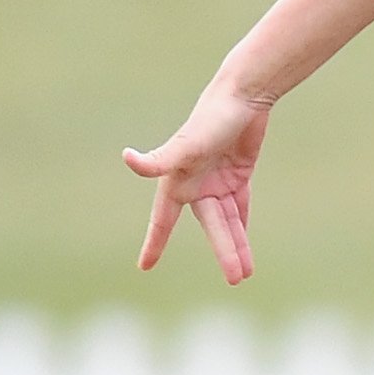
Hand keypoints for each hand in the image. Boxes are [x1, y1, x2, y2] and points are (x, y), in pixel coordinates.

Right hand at [121, 81, 270, 284]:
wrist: (242, 95)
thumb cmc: (210, 119)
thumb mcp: (186, 145)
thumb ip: (158, 160)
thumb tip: (127, 158)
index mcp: (177, 181)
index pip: (164, 221)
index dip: (154, 243)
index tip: (144, 267)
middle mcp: (195, 184)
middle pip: (211, 226)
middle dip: (223, 251)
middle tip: (236, 279)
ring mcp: (217, 180)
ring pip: (228, 221)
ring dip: (237, 245)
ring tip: (246, 273)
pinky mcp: (237, 174)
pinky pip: (238, 206)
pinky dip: (240, 224)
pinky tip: (244, 244)